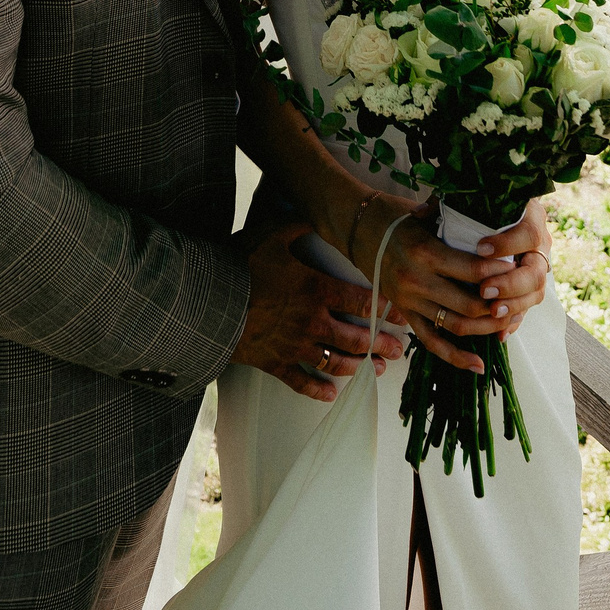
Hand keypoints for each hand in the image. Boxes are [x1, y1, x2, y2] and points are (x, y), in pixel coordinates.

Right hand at [232, 224, 408, 401]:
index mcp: (316, 289)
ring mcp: (294, 345)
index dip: (383, 307)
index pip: (360, 300)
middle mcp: (312, 321)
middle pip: (356, 336)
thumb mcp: (271, 234)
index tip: (399, 313)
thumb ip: (296, 226)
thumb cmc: (240, 265)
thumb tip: (312, 215)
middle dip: (381, 343)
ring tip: (377, 370)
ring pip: (336, 361)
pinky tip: (332, 394)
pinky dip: (318, 390)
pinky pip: (301, 382)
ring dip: (359, 366)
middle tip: (398, 349)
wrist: (210, 301)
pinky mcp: (275, 363)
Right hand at [349, 199, 551, 372]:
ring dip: (487, 329)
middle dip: (500, 305)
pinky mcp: (403, 315)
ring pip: (456, 327)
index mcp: (425, 253)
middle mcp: (416, 281)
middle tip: (519, 298)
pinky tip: (479, 365)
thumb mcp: (425, 210)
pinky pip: (432, 342)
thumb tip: (494, 220)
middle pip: (470, 305)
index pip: (474, 270)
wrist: (358, 228)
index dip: (500, 273)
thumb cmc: (396, 216)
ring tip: (509, 323)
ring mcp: (409, 302)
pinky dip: (456, 358)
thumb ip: (455, 217)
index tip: (517, 267)